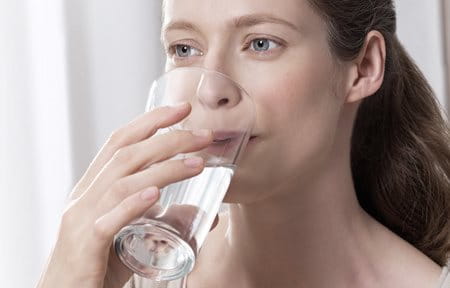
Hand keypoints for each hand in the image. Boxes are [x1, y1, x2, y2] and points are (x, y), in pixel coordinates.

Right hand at [37, 103, 213, 287]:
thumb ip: (163, 220)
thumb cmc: (98, 264)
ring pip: (122, 182)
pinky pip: (108, 220)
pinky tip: (155, 194)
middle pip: (126, 155)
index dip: (151, 121)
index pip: (120, 142)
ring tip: (198, 163)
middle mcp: (85, 196)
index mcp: (94, 188)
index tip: (183, 109)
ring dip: (164, 169)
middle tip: (204, 136)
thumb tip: (203, 213)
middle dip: (168, 139)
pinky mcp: (85, 246)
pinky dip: (132, 204)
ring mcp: (82, 219)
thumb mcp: (132, 236)